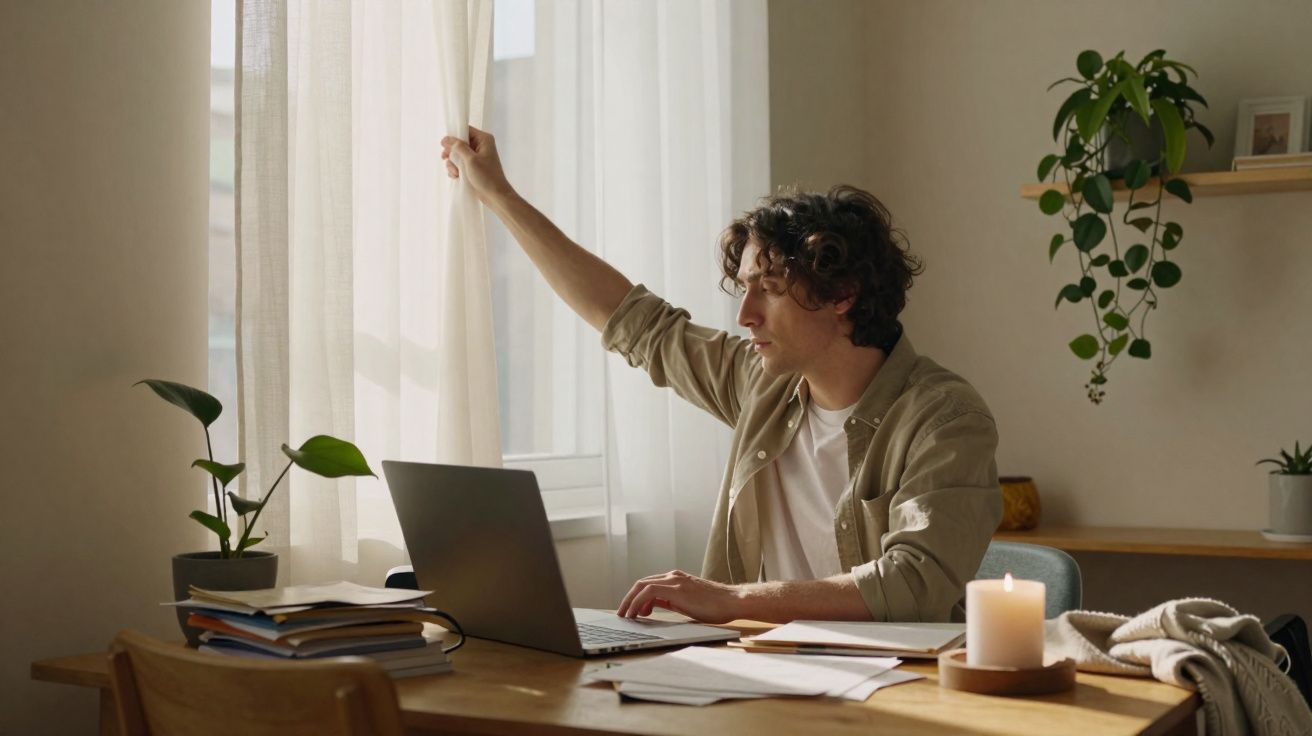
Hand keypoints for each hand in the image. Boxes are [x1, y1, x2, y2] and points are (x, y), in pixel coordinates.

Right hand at [440, 125, 513, 202]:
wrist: (495, 196)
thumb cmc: (486, 177)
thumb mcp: (470, 160)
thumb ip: (458, 147)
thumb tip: (446, 139)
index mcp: (484, 139)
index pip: (465, 130)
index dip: (453, 136)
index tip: (444, 145)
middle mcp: (480, 146)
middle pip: (459, 143)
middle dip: (452, 153)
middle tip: (445, 158)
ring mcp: (476, 157)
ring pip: (457, 155)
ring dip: (453, 164)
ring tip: (456, 173)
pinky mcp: (473, 167)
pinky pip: (459, 164)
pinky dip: (456, 170)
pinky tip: (457, 177)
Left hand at [615, 570, 743, 623]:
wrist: (733, 601)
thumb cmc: (715, 606)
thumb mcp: (687, 603)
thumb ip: (670, 601)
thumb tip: (652, 606)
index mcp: (675, 579)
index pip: (648, 585)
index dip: (635, 598)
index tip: (630, 611)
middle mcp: (673, 576)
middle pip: (641, 583)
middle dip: (628, 599)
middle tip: (622, 614)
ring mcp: (675, 580)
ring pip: (642, 585)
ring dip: (630, 601)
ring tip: (626, 616)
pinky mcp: (676, 588)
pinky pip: (649, 592)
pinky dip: (639, 602)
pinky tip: (637, 614)